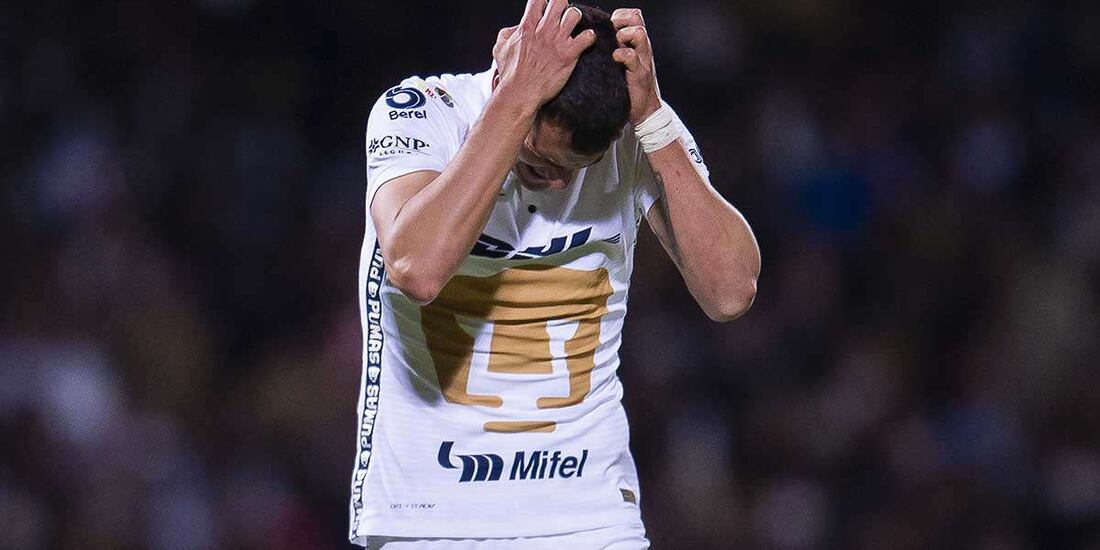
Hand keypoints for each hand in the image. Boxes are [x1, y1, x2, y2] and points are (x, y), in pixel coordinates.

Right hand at [493, 0, 597, 107]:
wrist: (520, 93)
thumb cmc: (510, 74)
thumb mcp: (499, 49)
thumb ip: (507, 33)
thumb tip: (516, 27)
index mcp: (528, 26)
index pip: (539, 0)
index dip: (544, 3)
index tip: (545, 12)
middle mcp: (544, 30)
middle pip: (560, 1)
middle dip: (562, 7)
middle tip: (562, 18)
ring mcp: (557, 41)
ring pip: (575, 14)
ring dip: (576, 20)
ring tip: (573, 29)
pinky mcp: (569, 54)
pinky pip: (588, 36)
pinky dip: (589, 37)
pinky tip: (585, 42)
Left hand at [611, 8, 661, 124]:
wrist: (645, 110)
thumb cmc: (629, 86)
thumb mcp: (623, 64)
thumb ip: (615, 50)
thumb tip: (594, 40)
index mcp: (638, 44)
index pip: (633, 16)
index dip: (620, 16)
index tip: (610, 26)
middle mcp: (642, 48)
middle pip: (637, 19)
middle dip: (621, 21)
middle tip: (612, 34)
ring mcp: (643, 59)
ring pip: (639, 33)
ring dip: (623, 35)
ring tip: (615, 46)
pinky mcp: (640, 74)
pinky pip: (632, 56)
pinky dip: (622, 54)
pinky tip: (615, 60)